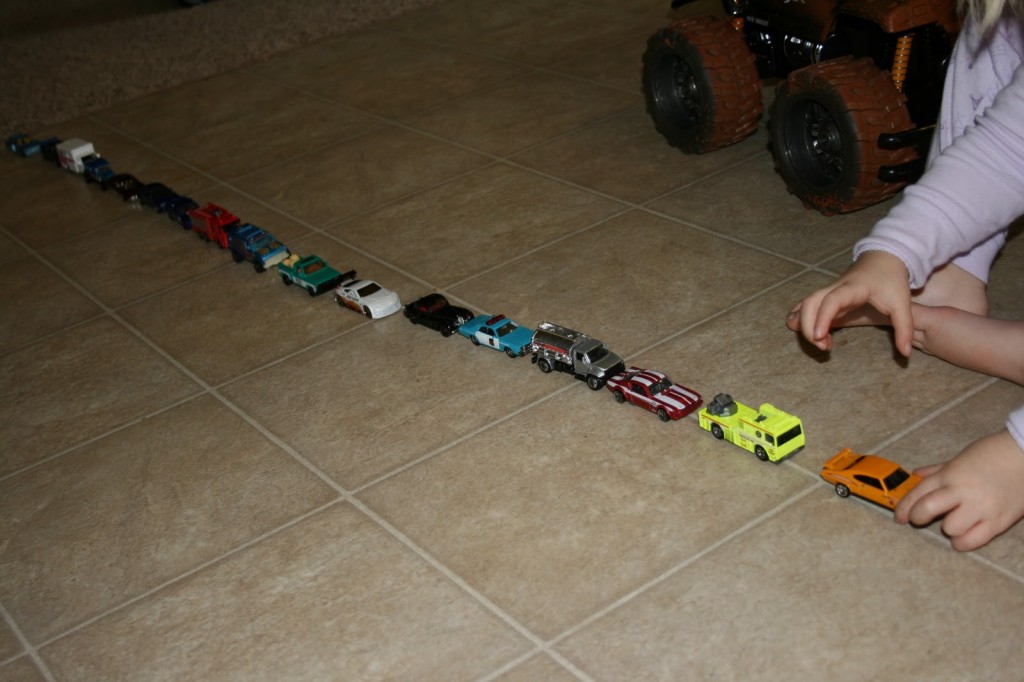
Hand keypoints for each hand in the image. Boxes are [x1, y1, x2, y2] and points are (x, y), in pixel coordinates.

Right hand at [786, 251, 913, 355]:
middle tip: (823, 347)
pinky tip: (799, 330)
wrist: (884, 258)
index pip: (832, 300)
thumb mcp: (902, 303)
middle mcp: (835, 288)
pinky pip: (806, 305)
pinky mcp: (827, 296)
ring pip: (805, 304)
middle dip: (808, 326)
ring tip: (819, 343)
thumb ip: (904, 328)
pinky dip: (799, 317)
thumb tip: (905, 353)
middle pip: (810, 302)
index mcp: (853, 288)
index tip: (819, 337)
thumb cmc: (892, 280)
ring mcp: (829, 291)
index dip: (823, 317)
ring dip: (804, 324)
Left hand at [894, 431, 1023, 550]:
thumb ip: (938, 470)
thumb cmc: (992, 453)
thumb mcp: (961, 458)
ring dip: (948, 528)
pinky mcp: (999, 521)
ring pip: (951, 528)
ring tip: (953, 523)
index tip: (900, 517)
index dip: (904, 507)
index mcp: (950, 474)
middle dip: (918, 516)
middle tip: (920, 518)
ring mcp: (981, 507)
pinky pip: (974, 540)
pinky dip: (964, 542)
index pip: (918, 493)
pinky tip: (962, 537)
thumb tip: (916, 475)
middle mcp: (962, 491)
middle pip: (928, 509)